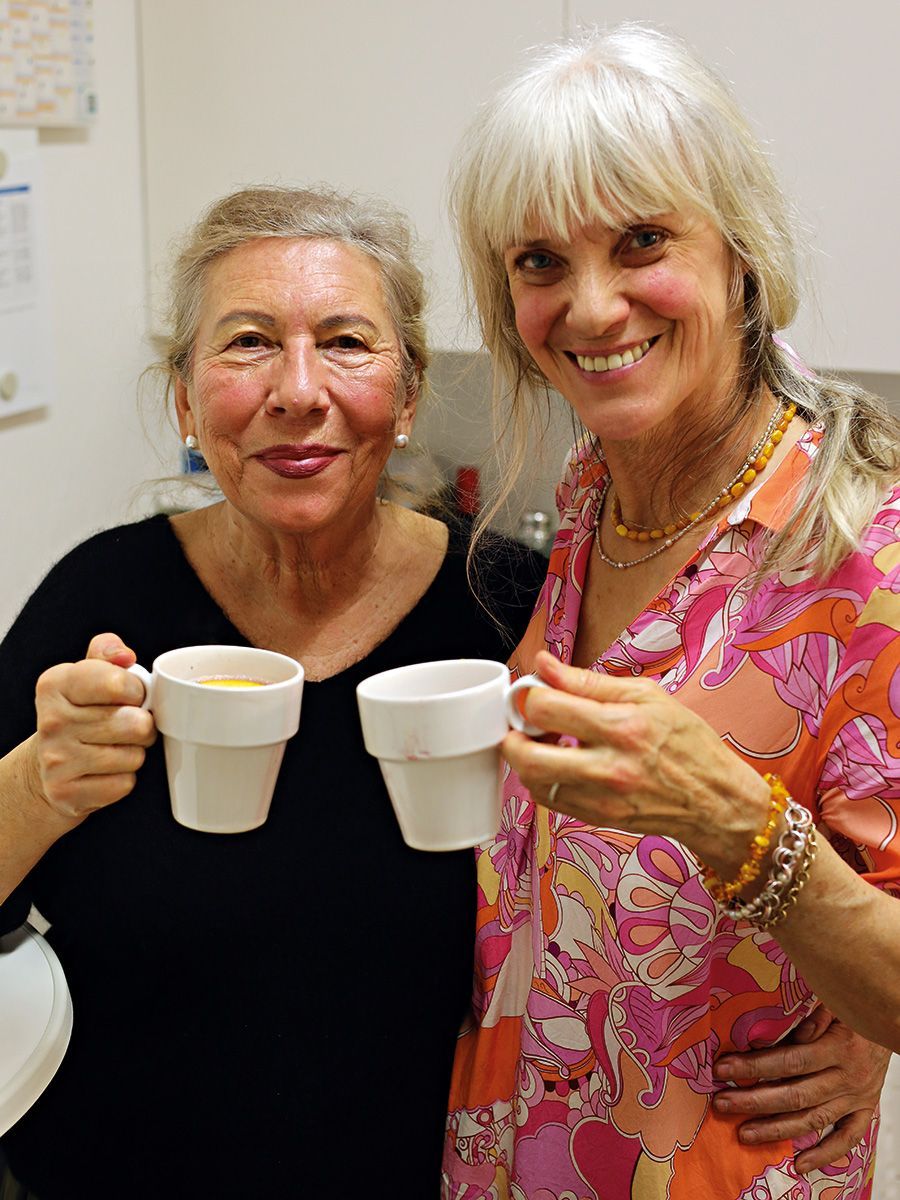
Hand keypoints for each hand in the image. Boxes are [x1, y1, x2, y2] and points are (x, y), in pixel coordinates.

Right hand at [33, 633, 155, 821]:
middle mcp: (51, 721)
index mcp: (56, 684)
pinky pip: (124, 783)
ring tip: (116, 747)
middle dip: (142, 726)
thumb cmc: (78, 714)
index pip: (120, 683)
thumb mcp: (87, 675)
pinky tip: (106, 771)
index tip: (131, 696)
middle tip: (128, 726)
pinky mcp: (66, 792)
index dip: (138, 691)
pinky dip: (124, 779)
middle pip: (135, 723)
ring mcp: (56, 760)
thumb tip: (124, 655)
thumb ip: (108, 654)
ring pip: (133, 755)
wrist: (47, 766)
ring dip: (135, 753)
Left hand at [503, 651, 769, 873]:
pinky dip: (543, 779)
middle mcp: (609, 767)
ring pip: (533, 781)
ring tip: (542, 741)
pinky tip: (558, 763)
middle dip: (513, 735)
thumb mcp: (647, 696)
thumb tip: (545, 664)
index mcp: (623, 726)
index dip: (528, 695)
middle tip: (523, 723)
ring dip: (525, 758)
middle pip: (527, 754)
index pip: (547, 706)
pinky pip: (549, 800)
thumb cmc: (689, 745)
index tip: (532, 691)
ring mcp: (601, 798)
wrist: (718, 803)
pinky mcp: (597, 818)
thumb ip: (588, 682)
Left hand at [712, 1007, 889, 1173]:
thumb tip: (778, 1038)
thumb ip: (810, 1021)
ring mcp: (858, 1097)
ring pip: (814, 1119)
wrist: (892, 1022)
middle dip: (755, 1101)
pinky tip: (799, 1164)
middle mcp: (849, 1077)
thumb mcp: (833, 1004)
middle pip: (796, 1095)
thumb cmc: (852, 1010)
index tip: (723, 1068)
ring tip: (745, 1134)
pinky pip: (847, 1139)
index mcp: (839, 1047)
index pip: (790, 1061)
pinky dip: (824, 1154)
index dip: (755, 1066)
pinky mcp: (865, 1110)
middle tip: (723, 1103)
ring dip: (777, 1129)